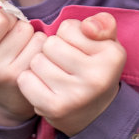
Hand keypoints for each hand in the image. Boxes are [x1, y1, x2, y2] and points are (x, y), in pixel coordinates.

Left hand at [15, 13, 125, 136]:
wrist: (94, 115)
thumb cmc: (95, 69)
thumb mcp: (107, 43)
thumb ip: (102, 23)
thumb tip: (88, 26)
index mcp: (112, 56)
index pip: (68, 27)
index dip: (68, 36)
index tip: (79, 50)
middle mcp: (97, 77)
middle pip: (50, 43)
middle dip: (52, 50)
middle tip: (65, 64)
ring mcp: (76, 95)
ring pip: (36, 61)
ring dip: (41, 65)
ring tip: (56, 76)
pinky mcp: (55, 108)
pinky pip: (26, 80)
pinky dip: (30, 81)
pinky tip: (43, 87)